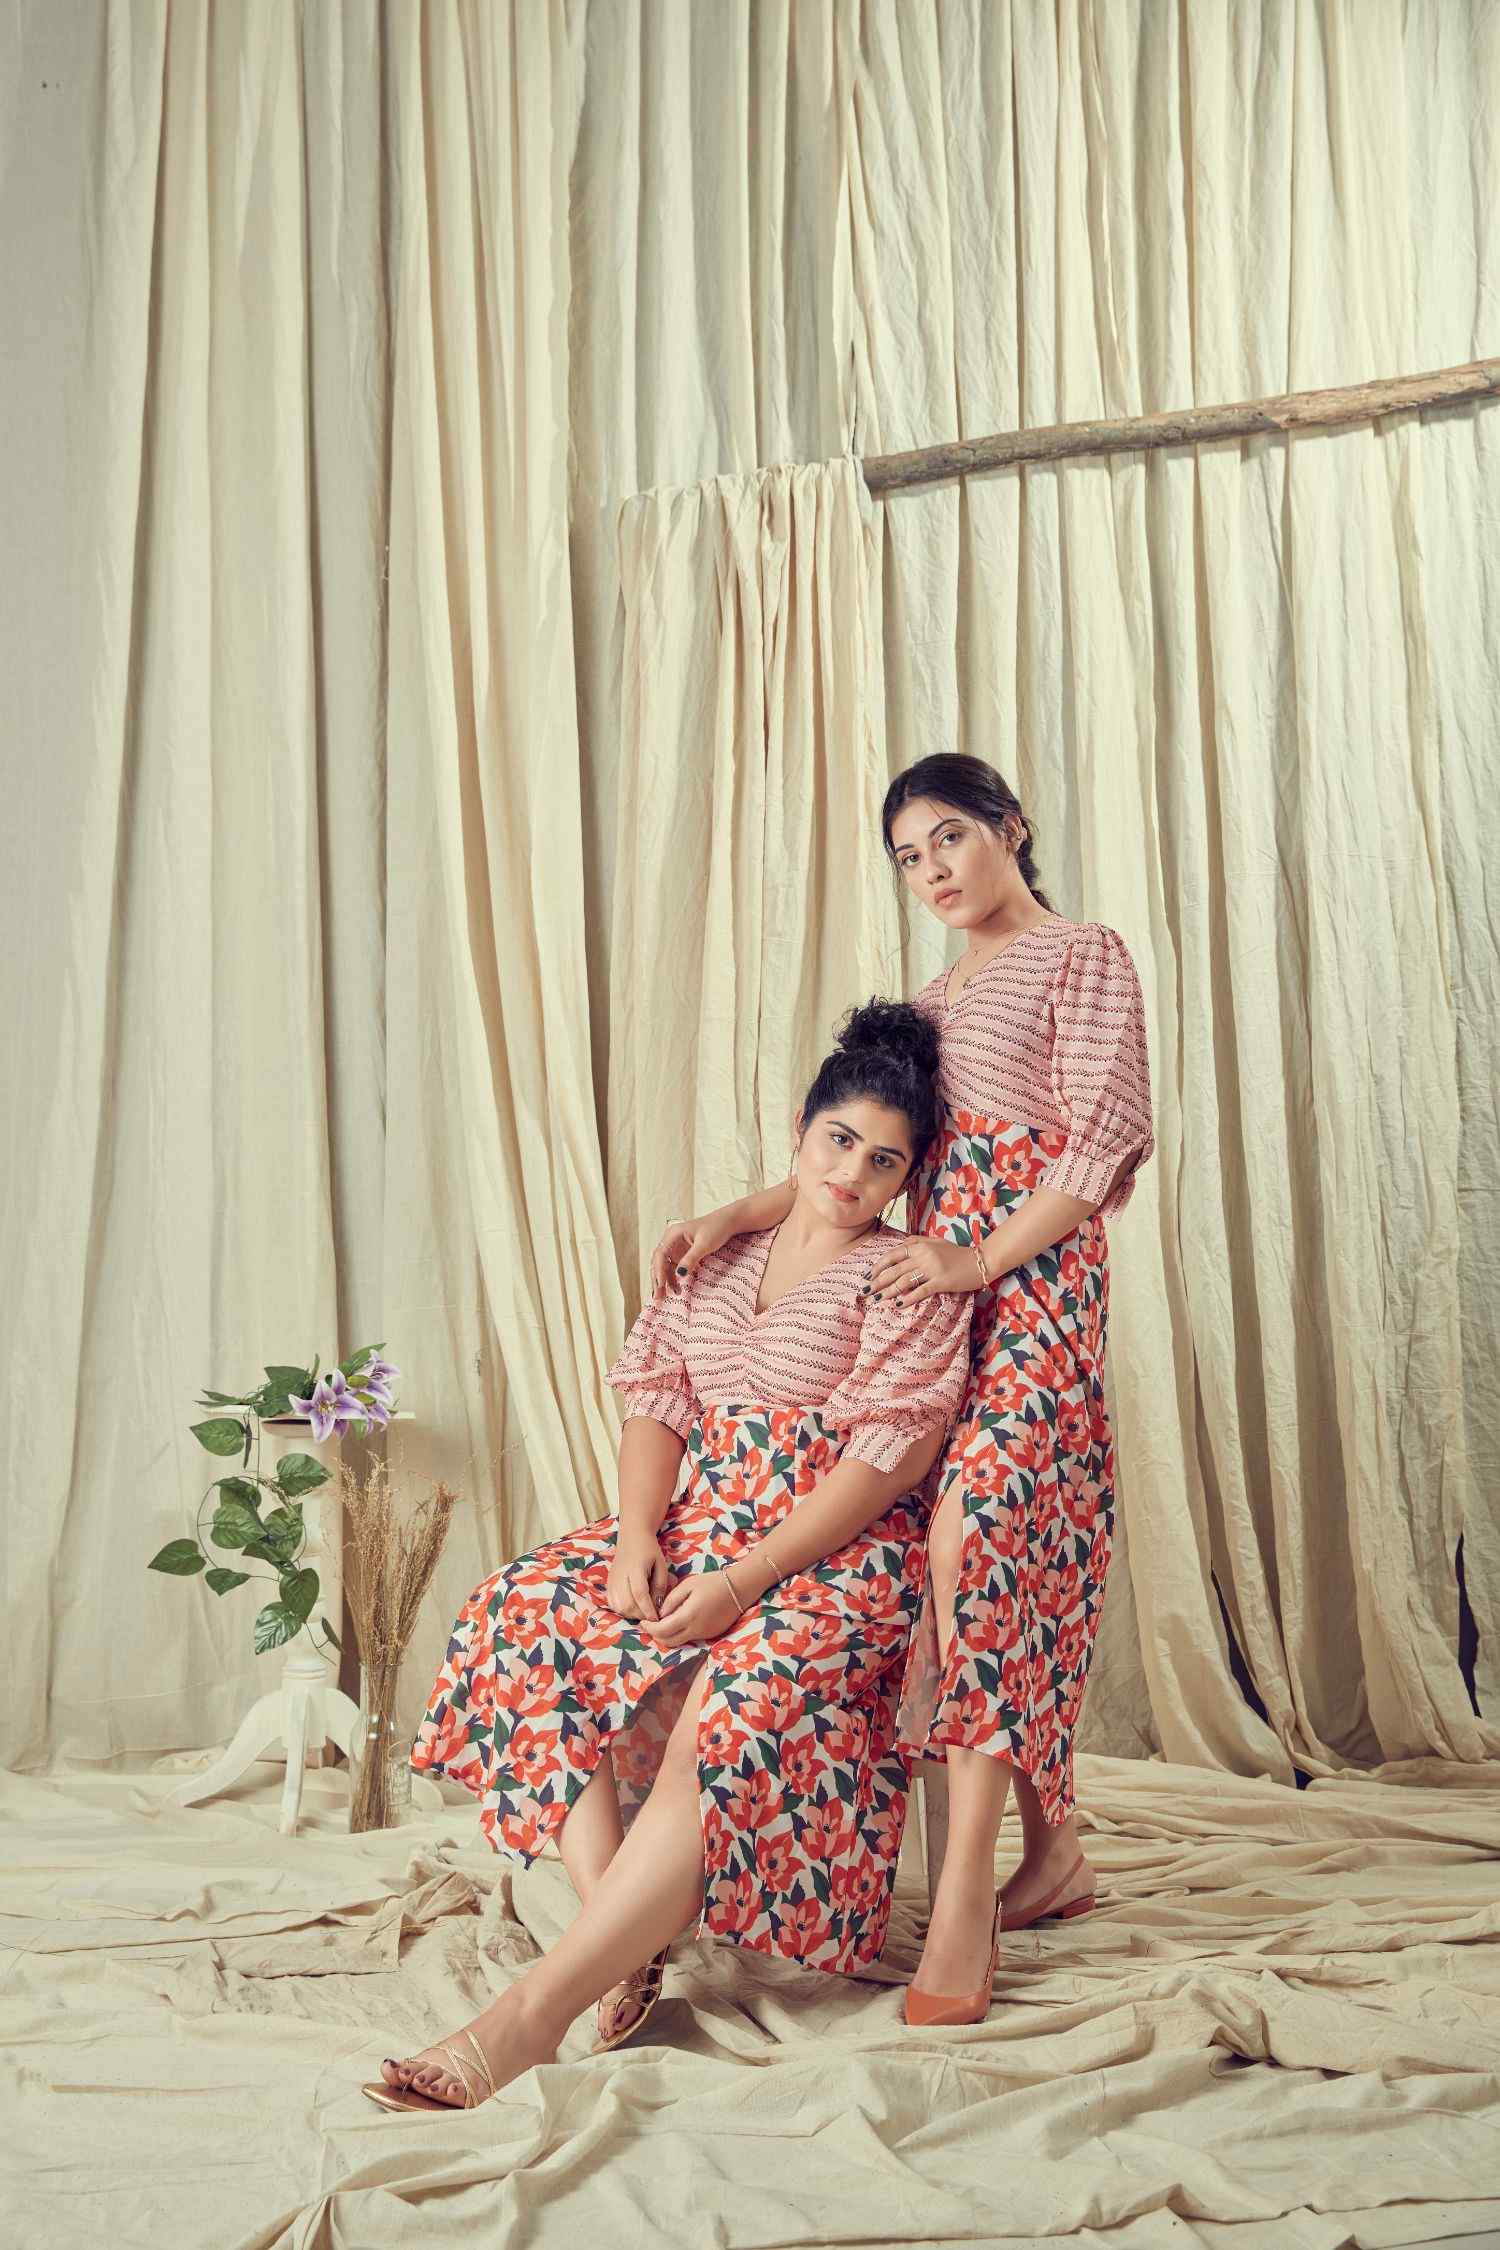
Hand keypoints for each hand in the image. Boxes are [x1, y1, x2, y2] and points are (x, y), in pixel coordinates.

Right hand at [605, 1531, 672, 1620]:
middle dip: (641, 1614)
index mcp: (636, 1568)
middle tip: (651, 1615)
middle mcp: (620, 1575)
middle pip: (627, 1604)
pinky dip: (622, 1610)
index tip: (657, 1618)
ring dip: (631, 1614)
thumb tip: (658, 1607)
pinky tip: (633, 1607)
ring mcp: (612, 1580)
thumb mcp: (661, 1565)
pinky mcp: (608, 1583)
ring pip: (618, 1606)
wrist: (632, 1536)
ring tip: (643, 1611)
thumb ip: (660, 1585)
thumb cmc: (649, 1550)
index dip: (648, 1610)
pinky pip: (612, 1603)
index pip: (640, 1594)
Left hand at [638, 1570, 741, 1648]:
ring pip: (678, 1643)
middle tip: (650, 1623)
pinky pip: (690, 1639)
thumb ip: (671, 1600)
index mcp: (689, 1616)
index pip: (662, 1630)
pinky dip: (679, 1634)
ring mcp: (704, 1635)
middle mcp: (696, 1630)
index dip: (649, 1628)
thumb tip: (660, 1614)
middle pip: (668, 1642)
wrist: (740, 1588)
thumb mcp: (688, 1584)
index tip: (642, 1621)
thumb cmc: (713, 1582)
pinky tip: (678, 1621)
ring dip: (667, 1636)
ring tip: (663, 1622)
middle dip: (655, 1635)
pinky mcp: (710, 1635)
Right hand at [649, 1209, 736, 1294]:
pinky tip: (676, 1290)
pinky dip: (673, 1279)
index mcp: (673, 1234)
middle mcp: (671, 1240)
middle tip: (658, 1297)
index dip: (658, 1271)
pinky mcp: (682, 1254)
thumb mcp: (705, 1245)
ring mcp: (675, 1247)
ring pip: (664, 1267)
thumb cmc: (716, 1229)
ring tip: (665, 1297)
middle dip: (657, 1279)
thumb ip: (691, 1259)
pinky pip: (673, 1268)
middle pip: (659, 1262)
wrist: (727, 1222)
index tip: (660, 1286)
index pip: (660, 1255)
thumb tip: (679, 1274)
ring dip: (664, 1282)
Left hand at [868, 1233, 982, 1305]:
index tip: (866, 1277)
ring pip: (903, 1281)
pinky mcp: (941, 1281)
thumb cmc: (957, 1253)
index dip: (877, 1267)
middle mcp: (923, 1255)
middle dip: (877, 1282)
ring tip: (877, 1300)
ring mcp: (932, 1268)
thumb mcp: (936, 1242)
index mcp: (919, 1245)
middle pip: (894, 1270)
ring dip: (888, 1292)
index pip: (891, 1256)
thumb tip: (900, 1245)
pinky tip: (898, 1305)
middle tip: (865, 1292)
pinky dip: (907, 1298)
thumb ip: (917, 1241)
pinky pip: (920, 1291)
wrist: (980, 1261)